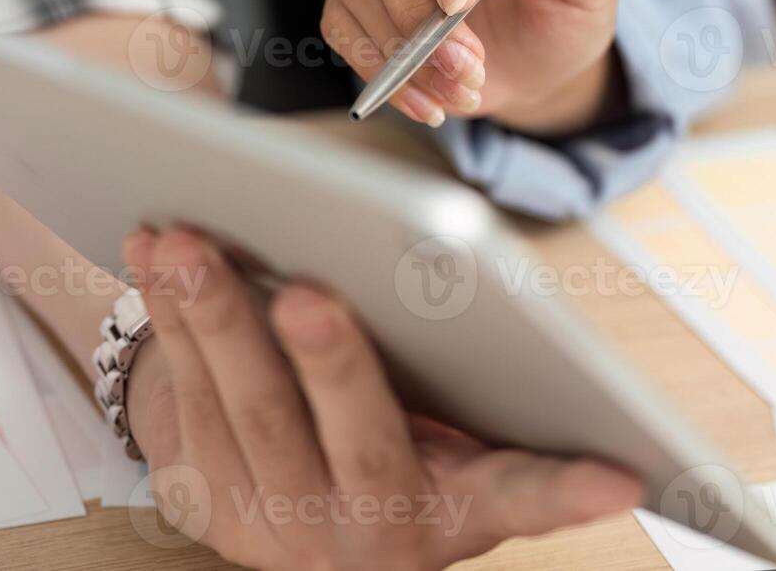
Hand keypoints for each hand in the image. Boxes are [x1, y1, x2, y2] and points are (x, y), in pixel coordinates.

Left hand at [122, 227, 641, 569]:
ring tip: (189, 242)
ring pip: (245, 416)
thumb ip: (469, 380)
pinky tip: (155, 254)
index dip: (571, 490)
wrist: (306, 521)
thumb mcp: (460, 434)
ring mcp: (280, 524)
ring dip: (214, 323)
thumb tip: (471, 278)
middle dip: (327, 364)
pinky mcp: (206, 502)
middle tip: (307, 294)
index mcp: (456, 509)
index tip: (621, 474)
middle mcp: (372, 532)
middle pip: (352, 440)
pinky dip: (169, 321)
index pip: (526, 498)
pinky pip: (183, 404)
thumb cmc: (407, 446)